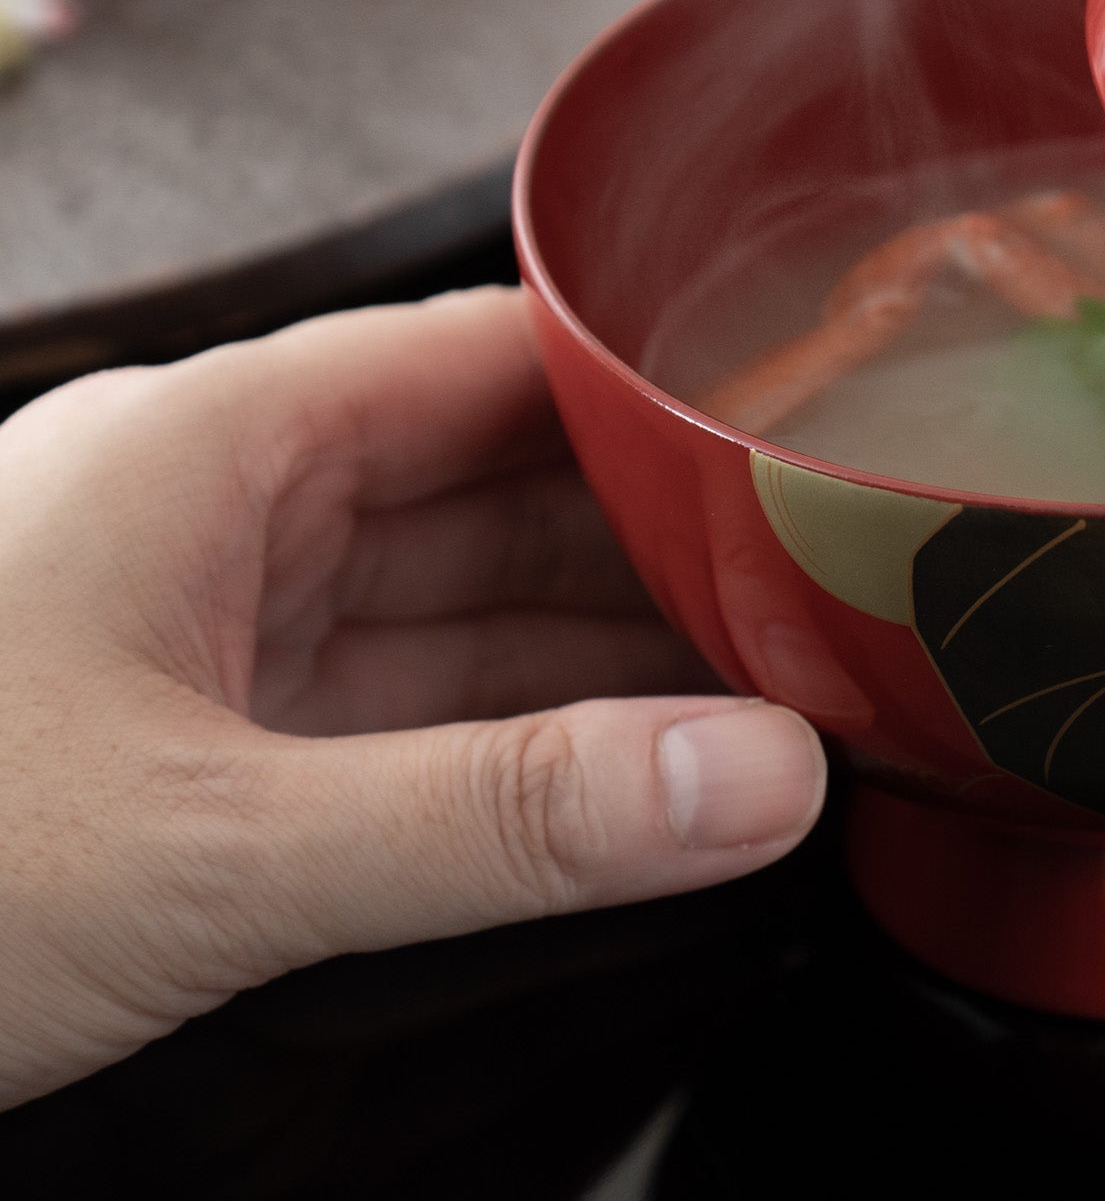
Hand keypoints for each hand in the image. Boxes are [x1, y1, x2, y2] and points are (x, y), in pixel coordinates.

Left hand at [0, 288, 824, 1109]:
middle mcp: (217, 505)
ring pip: (452, 605)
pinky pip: (397, 708)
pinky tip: (624, 768)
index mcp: (217, 440)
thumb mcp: (215, 845)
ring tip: (763, 684)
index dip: (652, 383)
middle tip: (815, 589)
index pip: (491, 355)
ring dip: (596, 652)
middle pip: (490, 484)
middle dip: (651, 539)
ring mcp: (204, 624)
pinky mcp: (192, 737)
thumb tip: (749, 783)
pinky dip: (513, 738)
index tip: (791, 429)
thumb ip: (506, 817)